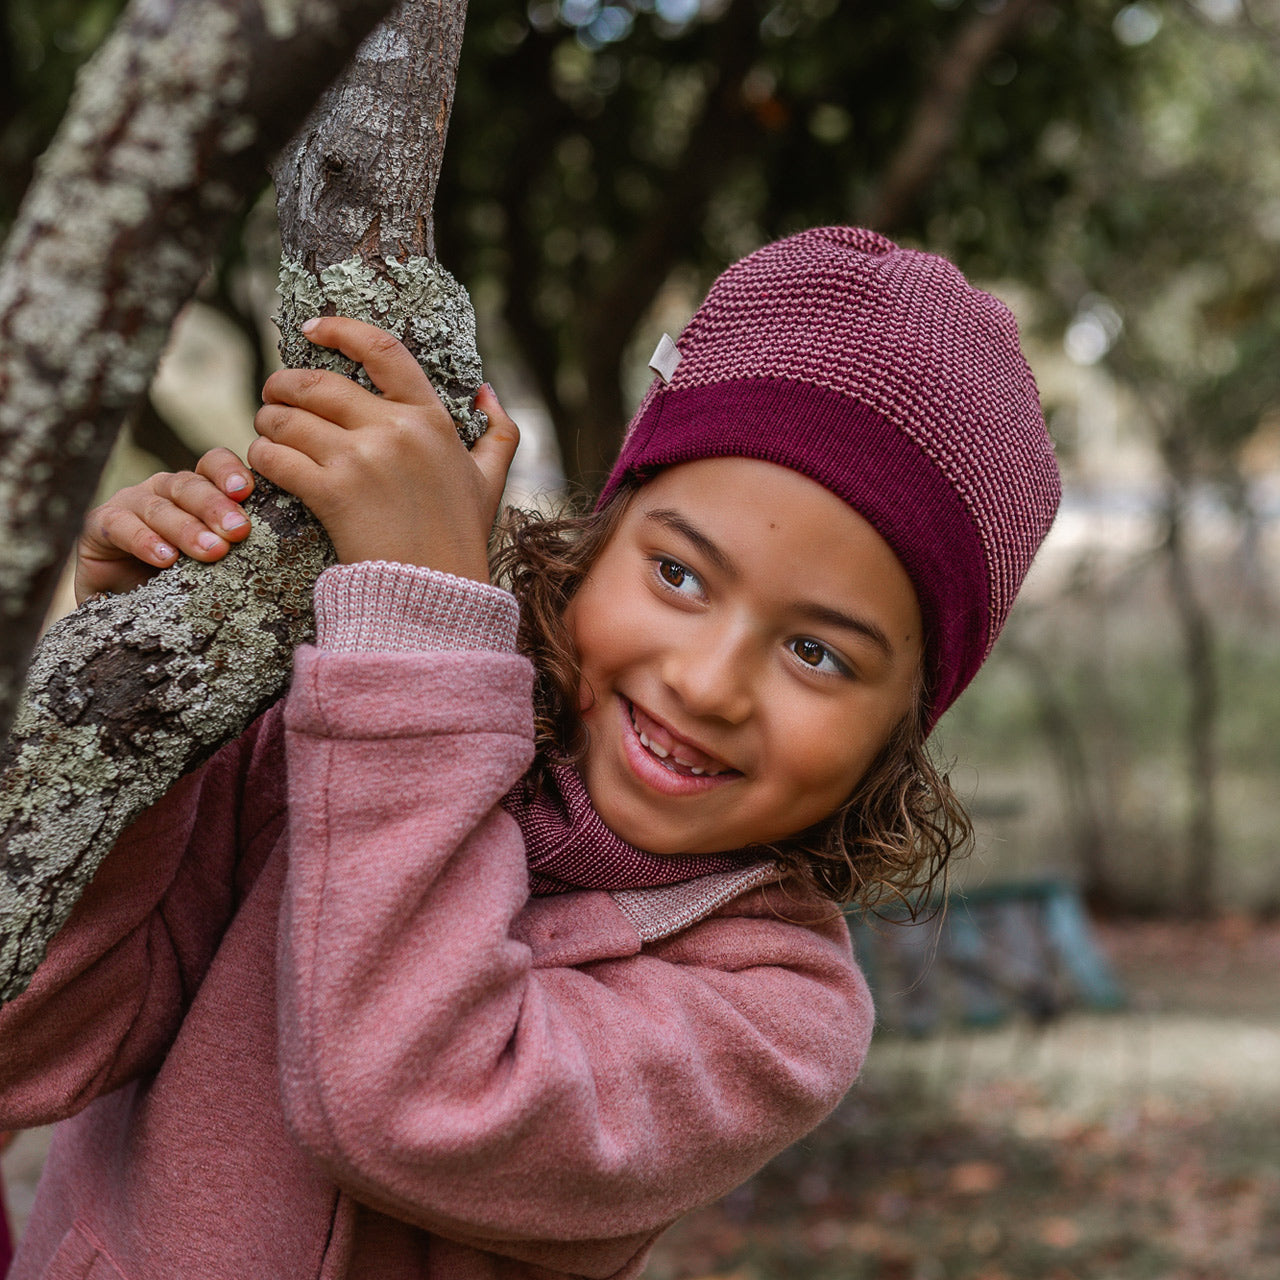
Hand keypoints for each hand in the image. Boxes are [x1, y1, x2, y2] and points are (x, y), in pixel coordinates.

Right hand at [75, 449, 253, 603]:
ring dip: (187, 529)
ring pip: (160, 507)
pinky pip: (121, 526)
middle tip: (238, 531)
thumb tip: (281, 556)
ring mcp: (131, 503)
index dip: (229, 472)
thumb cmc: (180, 580)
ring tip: (211, 552)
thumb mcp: (213, 563)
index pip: (213, 465)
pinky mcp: (100, 525)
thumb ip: (236, 548)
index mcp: (197, 491)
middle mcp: (164, 490)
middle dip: (216, 508)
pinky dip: (144, 540)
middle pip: (190, 486)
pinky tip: (165, 558)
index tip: (247, 491)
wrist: (126, 603)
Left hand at [249, 317, 519, 581]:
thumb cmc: (461, 538)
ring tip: (268, 434)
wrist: (437, 594)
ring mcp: (362, 460)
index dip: (339, 329)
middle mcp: (395, 430)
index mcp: (431, 419)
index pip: (381, 350)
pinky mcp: (332, 493)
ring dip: (267, 422)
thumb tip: (486, 392)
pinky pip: (276, 457)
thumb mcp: (490, 480)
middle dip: (283, 386)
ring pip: (288, 418)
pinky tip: (265, 465)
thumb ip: (499, 432)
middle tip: (273, 396)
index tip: (311, 329)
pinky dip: (262, 457)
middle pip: (316, 383)